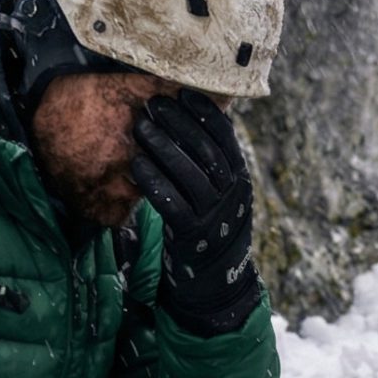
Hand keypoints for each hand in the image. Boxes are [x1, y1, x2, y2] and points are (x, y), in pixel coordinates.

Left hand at [132, 90, 257, 333]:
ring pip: (189, 174)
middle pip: (206, 151)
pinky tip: (136, 164)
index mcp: (241, 180)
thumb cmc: (211, 230)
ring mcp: (214, 217)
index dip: (205, 114)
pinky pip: (171, 204)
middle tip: (153, 104)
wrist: (217, 284)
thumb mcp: (221, 195)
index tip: (182, 93)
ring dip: (162, 146)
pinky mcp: (192, 236)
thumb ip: (210, 165)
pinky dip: (153, 181)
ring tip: (139, 126)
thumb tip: (187, 123)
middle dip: (178, 124)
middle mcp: (233, 196)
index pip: (226, 138)